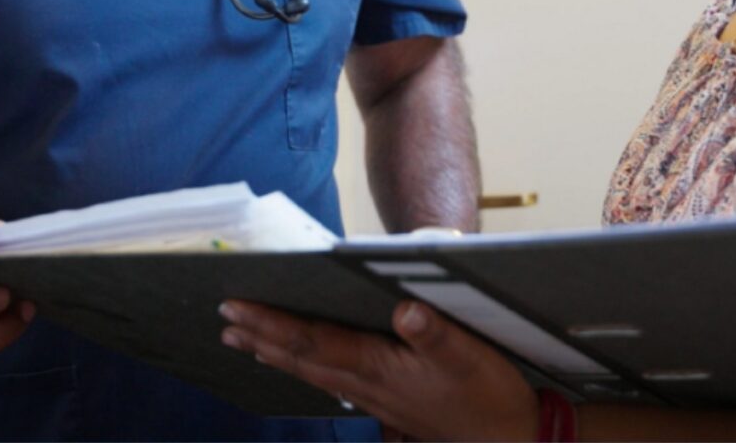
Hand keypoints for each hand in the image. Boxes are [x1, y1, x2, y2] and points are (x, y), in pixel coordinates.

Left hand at [221, 299, 538, 441]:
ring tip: (243, 338)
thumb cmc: (488, 396)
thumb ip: (437, 332)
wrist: (511, 441)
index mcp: (376, 366)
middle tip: (224, 318)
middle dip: (259, 336)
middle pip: (300, 357)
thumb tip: (406, 310)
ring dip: (274, 351)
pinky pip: (329, 378)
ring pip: (310, 370)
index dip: (271, 323)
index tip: (236, 307)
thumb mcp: (469, 357)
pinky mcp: (384, 399)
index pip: (310, 340)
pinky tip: (298, 361)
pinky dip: (302, 364)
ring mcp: (372, 394)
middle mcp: (365, 382)